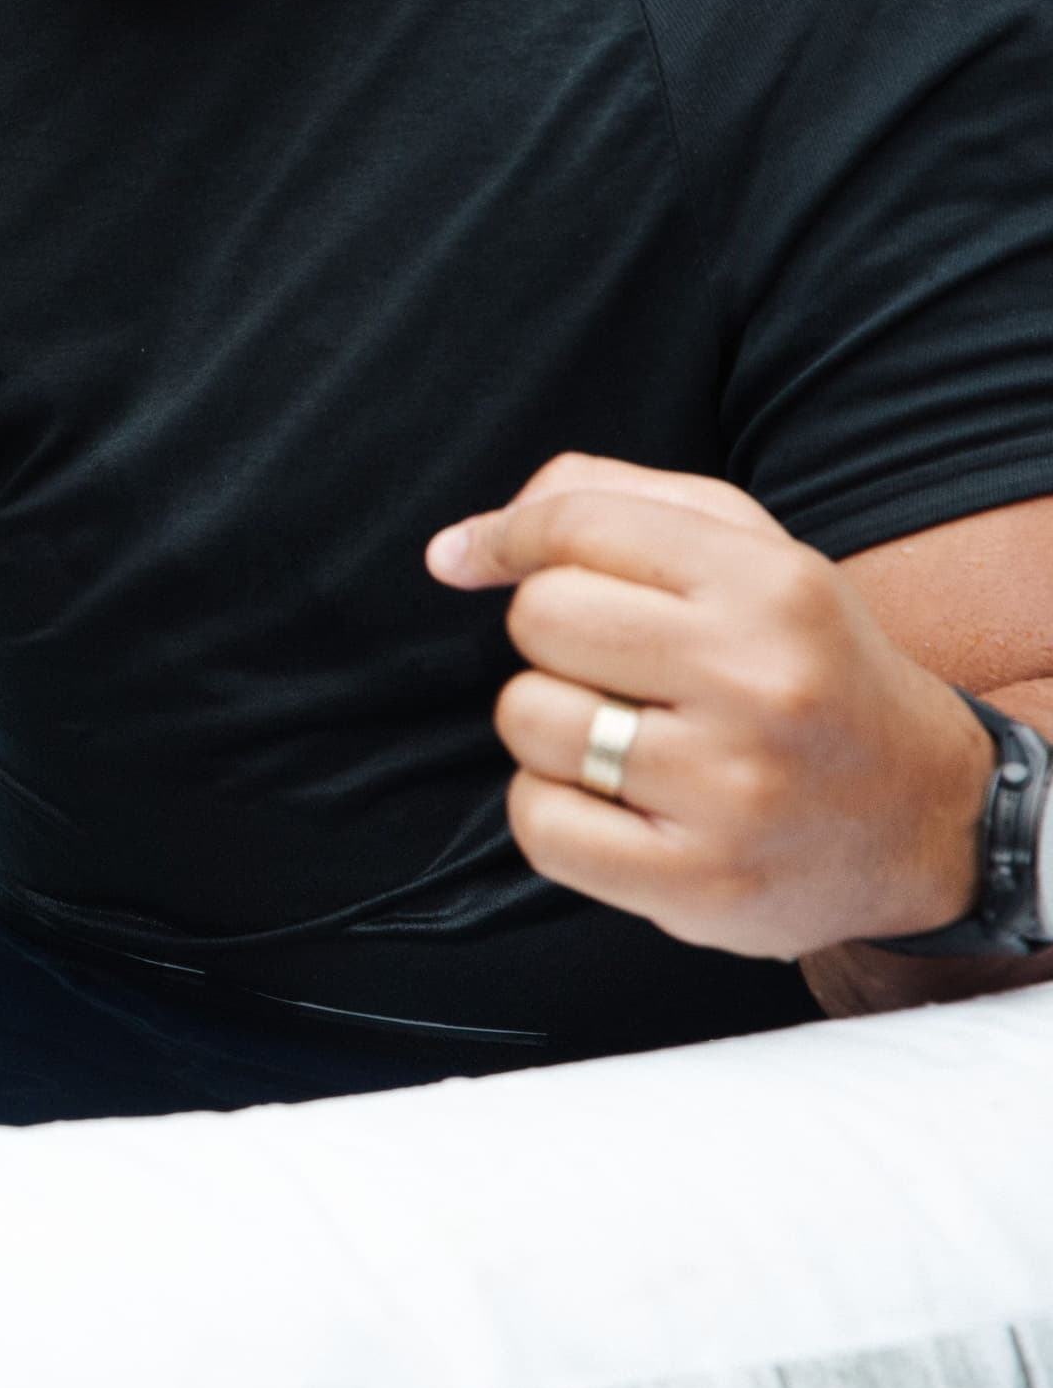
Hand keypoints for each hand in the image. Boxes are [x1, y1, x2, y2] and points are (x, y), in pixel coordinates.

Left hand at [428, 453, 992, 958]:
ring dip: (551, 726)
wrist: (930, 820)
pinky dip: (553, 809)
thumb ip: (610, 505)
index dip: (508, 537)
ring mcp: (732, 790)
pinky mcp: (699, 882)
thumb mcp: (749, 555)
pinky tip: (616, 804)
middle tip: (613, 668)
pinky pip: (538, 822)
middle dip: (550, 638)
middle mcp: (760, 682)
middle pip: (540, 619)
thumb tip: (457, 550)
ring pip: (529, 718)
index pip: (579, 523)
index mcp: (774, 586)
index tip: (478, 559)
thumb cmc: (808, 670)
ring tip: (625, 737)